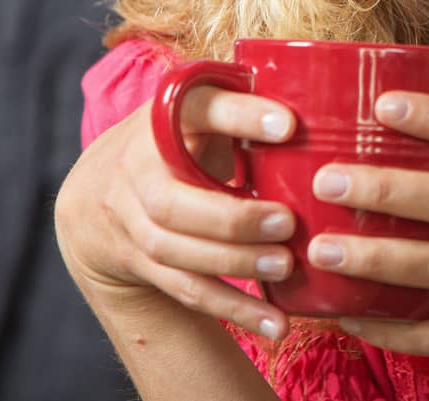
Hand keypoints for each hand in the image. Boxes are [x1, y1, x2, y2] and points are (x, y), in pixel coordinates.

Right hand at [54, 87, 300, 340]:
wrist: (98, 189)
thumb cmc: (180, 138)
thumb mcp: (204, 111)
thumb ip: (248, 107)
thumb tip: (331, 106)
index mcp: (164, 115)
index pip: (199, 109)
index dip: (241, 116)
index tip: (289, 124)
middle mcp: (135, 167)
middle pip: (172, 203)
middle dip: (233, 218)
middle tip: (287, 222)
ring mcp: (128, 219)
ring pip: (175, 251)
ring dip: (234, 263)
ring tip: (285, 266)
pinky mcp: (138, 260)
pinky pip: (183, 290)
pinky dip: (231, 309)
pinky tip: (276, 323)